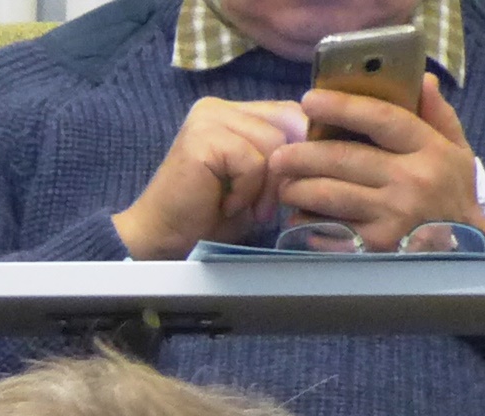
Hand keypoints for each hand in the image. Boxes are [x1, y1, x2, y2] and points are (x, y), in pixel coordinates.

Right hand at [112, 96, 302, 258]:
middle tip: (268, 206)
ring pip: (273, 143)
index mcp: (232, 111)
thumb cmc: (208, 215)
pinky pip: (253, 161)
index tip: (294, 183)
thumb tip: (322, 145)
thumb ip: (281, 154)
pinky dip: (247, 192)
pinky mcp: (202, 138)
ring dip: (266, 187)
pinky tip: (226, 206)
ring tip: (244, 209)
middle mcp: (218, 107)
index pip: (290, 112)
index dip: (303, 146)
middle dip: (287, 169)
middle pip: (287, 122)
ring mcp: (208, 119)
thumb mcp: (257, 179)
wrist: (161, 238)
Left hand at [270, 77, 483, 249]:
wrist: (463, 252)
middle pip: (343, 158)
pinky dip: (307, 223)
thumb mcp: (458, 152)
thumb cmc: (453, 195)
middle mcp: (411, 180)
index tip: (310, 100)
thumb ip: (438, 115)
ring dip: (297, 189)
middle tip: (279, 155)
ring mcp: (391, 215)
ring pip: (329, 194)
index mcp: (430, 150)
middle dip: (302, 155)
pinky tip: (297, 219)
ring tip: (284, 186)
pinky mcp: (374, 246)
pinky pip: (329, 229)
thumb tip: (422, 79)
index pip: (382, 119)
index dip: (343, 107)